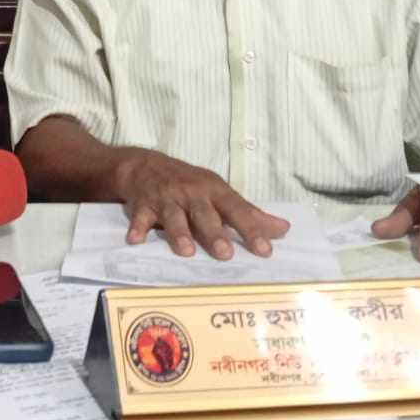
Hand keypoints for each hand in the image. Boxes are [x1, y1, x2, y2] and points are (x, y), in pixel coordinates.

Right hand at [112, 149, 289, 259]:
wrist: (145, 165)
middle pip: (204, 213)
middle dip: (214, 232)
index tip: (265, 250)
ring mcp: (166, 198)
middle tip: (225, 254)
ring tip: (186, 251)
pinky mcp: (143, 204)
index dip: (251, 229)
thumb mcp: (220, 194)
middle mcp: (192, 193)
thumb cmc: (191, 185)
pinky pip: (140, 216)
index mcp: (214, 191)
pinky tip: (135, 240)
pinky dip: (137, 227)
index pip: (236, 210)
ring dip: (179, 232)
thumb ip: (250, 214)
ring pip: (173, 216)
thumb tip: (284, 229)